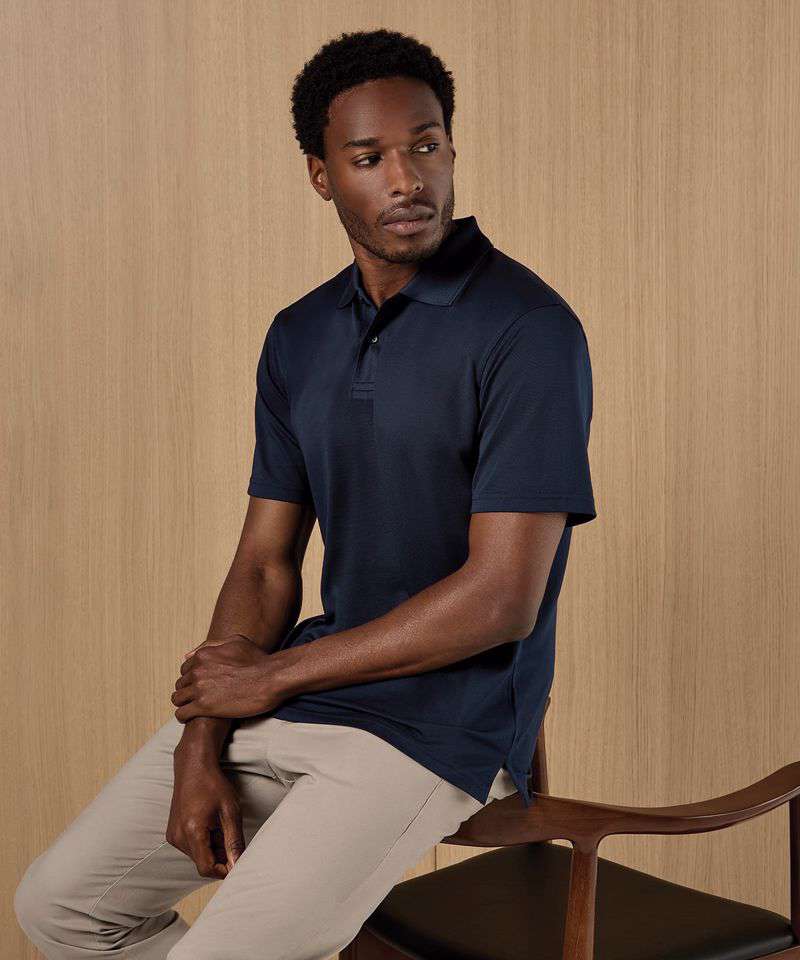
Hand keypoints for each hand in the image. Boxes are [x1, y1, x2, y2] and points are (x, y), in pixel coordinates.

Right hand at [167, 750, 243, 877]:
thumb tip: (238, 864)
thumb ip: (234, 841)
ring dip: (212, 849)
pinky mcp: (172, 833)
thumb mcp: (230, 811)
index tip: (237, 861)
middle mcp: (178, 837)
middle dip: (220, 857)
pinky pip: (190, 848)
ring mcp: (172, 836)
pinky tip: (209, 825)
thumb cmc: (214, 785)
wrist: (193, 767)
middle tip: (231, 835)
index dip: (224, 870)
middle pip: (202, 863)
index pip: (207, 868)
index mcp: (192, 831)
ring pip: (197, 856)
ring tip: (220, 826)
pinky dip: (203, 843)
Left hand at [171, 636, 282, 722]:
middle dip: (188, 691)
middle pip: (180, 684)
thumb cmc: (258, 660)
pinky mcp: (203, 706)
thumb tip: (188, 655)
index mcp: (203, 655)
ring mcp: (199, 688)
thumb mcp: (236, 642)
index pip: (184, 669)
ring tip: (196, 709)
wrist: (270, 679)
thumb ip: (211, 645)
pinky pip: (181, 714)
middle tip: (201, 699)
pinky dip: (185, 717)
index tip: (201, 686)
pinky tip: (195, 717)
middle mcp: (197, 670)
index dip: (193, 678)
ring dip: (185, 704)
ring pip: (177, 699)